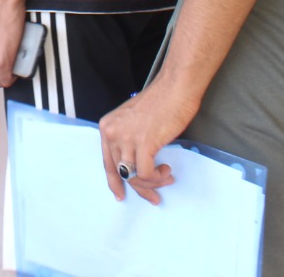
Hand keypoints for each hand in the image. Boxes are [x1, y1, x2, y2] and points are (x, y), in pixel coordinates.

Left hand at [97, 81, 197, 204]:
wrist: (176, 87)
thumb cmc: (161, 101)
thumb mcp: (134, 120)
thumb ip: (129, 139)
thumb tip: (135, 166)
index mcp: (107, 126)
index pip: (107, 163)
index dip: (114, 182)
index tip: (121, 195)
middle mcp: (112, 132)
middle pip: (121, 172)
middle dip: (139, 187)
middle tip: (154, 196)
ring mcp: (126, 138)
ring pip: (134, 176)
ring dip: (153, 183)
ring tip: (166, 177)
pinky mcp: (143, 143)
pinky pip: (146, 174)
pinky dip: (157, 178)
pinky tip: (167, 170)